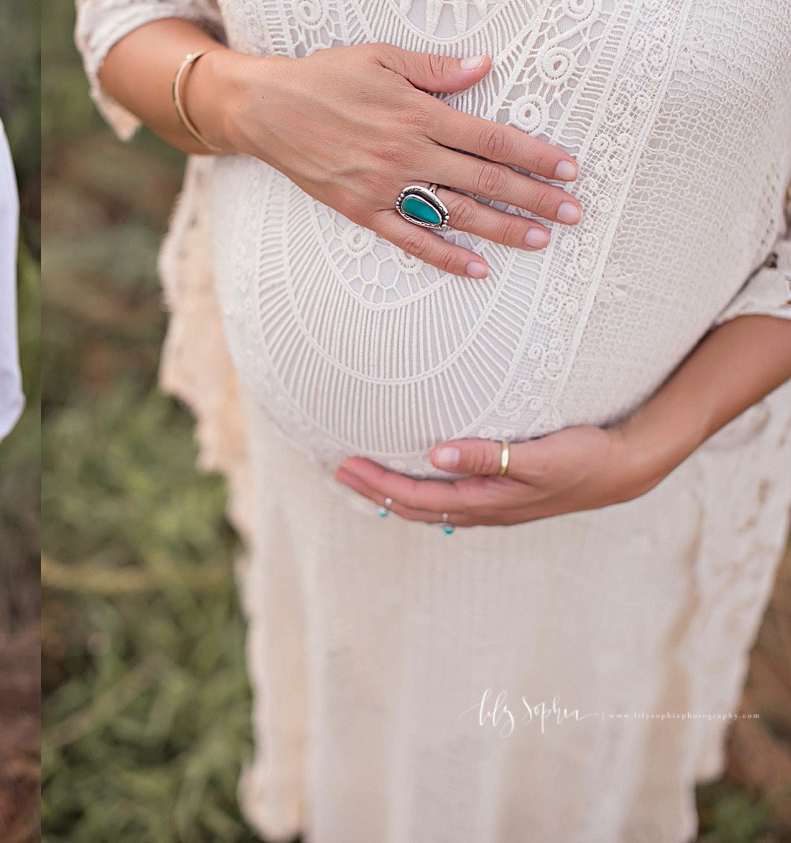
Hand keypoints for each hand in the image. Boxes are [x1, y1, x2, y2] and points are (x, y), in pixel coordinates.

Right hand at [194, 44, 583, 278]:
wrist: (265, 109)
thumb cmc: (324, 76)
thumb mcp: (380, 57)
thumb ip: (435, 68)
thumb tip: (484, 67)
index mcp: (417, 113)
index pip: (491, 139)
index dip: (534, 154)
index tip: (568, 168)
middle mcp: (406, 154)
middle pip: (484, 181)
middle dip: (535, 197)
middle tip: (574, 212)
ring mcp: (383, 186)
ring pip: (455, 213)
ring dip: (502, 228)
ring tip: (541, 239)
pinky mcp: (360, 209)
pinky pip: (409, 238)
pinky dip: (444, 256)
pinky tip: (476, 268)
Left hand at [333, 424, 668, 526]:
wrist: (625, 468)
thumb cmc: (584, 457)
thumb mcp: (536, 456)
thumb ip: (487, 456)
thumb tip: (437, 455)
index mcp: (486, 503)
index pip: (417, 498)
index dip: (379, 484)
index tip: (347, 466)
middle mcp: (485, 509)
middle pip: (415, 507)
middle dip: (376, 490)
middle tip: (339, 470)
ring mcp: (494, 506)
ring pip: (431, 506)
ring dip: (395, 492)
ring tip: (366, 477)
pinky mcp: (504, 496)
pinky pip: (449, 500)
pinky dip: (422, 492)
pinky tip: (416, 479)